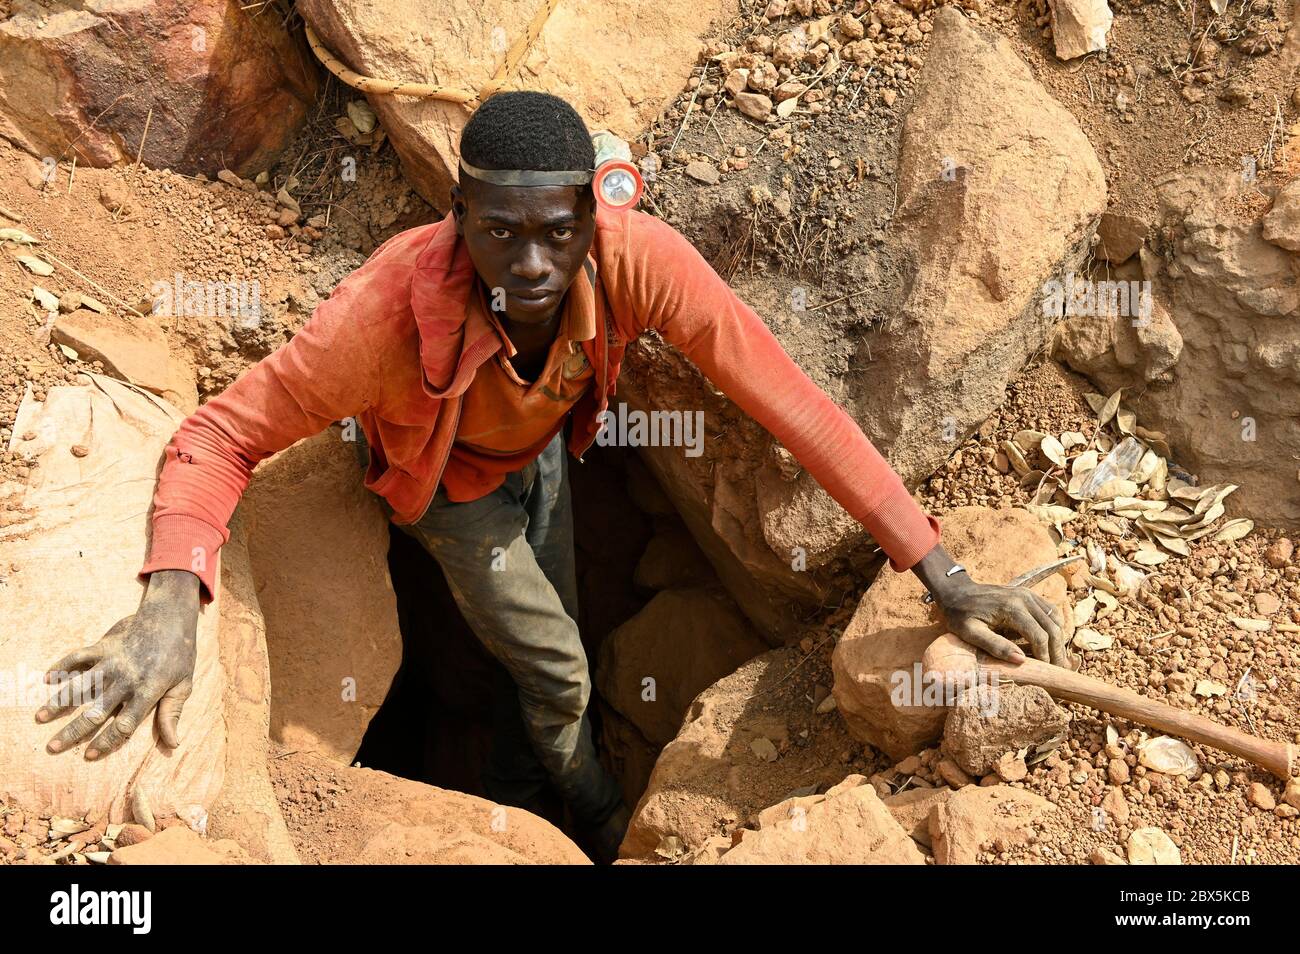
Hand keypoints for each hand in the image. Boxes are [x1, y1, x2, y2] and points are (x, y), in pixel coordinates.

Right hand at [37, 570, 200, 758]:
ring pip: (80, 687)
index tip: (88, 756)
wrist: (171, 616)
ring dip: (59, 702)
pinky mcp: (104, 647)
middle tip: (52, 747)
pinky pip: (78, 657)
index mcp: (147, 693)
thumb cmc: (181, 653)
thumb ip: (172, 714)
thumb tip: (173, 744)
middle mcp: (126, 681)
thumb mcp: (184, 685)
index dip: (105, 743)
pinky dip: (62, 666)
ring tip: (40, 717)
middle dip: (72, 731)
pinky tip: (48, 678)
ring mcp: (112, 663)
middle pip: (95, 712)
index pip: (123, 726)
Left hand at [934, 575, 1067, 666]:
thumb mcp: (970, 633)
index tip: (1046, 671)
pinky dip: (1055, 627)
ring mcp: (1028, 594)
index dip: (1045, 656)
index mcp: (1011, 607)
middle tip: (1058, 670)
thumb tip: (1021, 661)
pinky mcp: (1029, 594)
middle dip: (1057, 651)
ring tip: (1056, 659)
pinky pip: (1051, 611)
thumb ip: (995, 646)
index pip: (1039, 635)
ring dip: (1059, 640)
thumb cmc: (959, 615)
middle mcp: (1024, 598)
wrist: (956, 592)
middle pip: (1052, 628)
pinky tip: (1051, 642)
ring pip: (1055, 619)